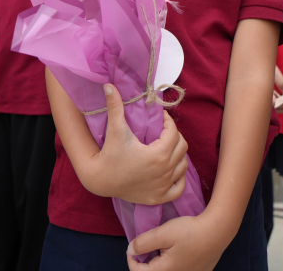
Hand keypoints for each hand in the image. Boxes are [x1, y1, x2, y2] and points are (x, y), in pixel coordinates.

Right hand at [84, 84, 188, 204]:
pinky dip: (178, 178)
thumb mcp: (115, 130)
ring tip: (166, 148)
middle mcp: (165, 171)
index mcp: (158, 154)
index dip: (168, 122)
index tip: (160, 118)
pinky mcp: (159, 197)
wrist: (100, 180)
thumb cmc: (109, 154)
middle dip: (174, 136)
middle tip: (162, 131)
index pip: (173, 132)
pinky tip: (170, 170)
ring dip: (178, 155)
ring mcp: (163, 186)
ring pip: (183, 166)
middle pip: (182, 147)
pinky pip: (179, 188)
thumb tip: (109, 85)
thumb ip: (115, 106)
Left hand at [126, 212, 233, 270]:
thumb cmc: (190, 231)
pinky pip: (179, 270)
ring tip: (163, 246)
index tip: (134, 246)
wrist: (218, 231)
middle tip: (150, 244)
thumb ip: (143, 243)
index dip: (132, 259)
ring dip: (159, 262)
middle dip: (146, 260)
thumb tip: (131, 250)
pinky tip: (177, 250)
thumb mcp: (163, 233)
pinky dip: (173, 263)